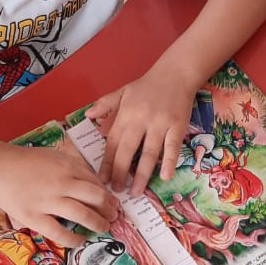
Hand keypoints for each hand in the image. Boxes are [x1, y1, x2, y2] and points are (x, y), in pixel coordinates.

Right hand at [0, 142, 118, 246]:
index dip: (108, 195)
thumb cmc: (24, 161)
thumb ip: (73, 167)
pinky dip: (73, 238)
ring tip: (104, 228)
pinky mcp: (33, 216)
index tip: (113, 203)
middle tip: (114, 217)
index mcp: (67, 165)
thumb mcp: (53, 155)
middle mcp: (61, 182)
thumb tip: (94, 183)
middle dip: (109, 209)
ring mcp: (47, 200)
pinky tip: (80, 240)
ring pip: (82, 215)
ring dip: (98, 223)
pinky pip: (59, 232)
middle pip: (95, 197)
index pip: (96, 182)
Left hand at [88, 71, 195, 194]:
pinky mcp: (178, 126)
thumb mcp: (123, 91)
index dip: (106, 162)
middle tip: (116, 190)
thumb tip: (87, 115)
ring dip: (141, 174)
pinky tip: (164, 177)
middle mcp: (141, 120)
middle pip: (128, 151)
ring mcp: (160, 123)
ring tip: (136, 191)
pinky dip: (168, 162)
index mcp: (126, 114)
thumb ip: (105, 104)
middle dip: (120, 172)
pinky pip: (172, 147)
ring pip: (149, 153)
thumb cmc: (148, 85)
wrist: (175, 74)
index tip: (101, 179)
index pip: (113, 142)